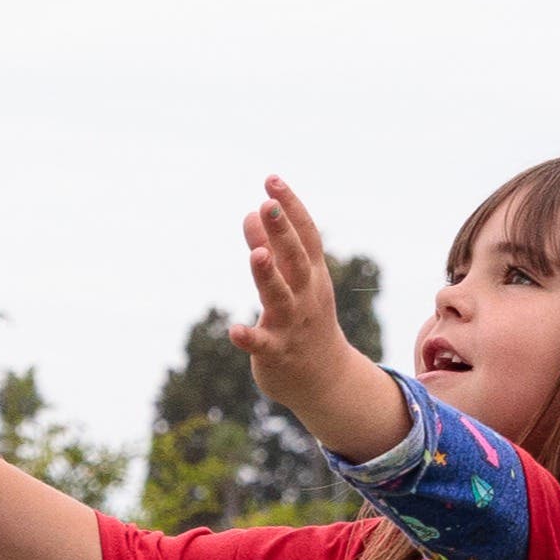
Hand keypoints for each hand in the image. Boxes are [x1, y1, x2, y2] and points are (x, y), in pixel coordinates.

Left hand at [231, 175, 404, 460]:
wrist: (325, 379)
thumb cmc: (304, 320)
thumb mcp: (291, 282)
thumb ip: (270, 248)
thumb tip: (251, 212)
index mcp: (311, 275)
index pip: (305, 235)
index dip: (291, 207)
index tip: (272, 179)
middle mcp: (306, 295)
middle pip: (295, 259)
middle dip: (282, 232)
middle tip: (265, 203)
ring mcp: (293, 324)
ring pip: (281, 296)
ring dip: (268, 275)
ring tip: (256, 254)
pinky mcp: (277, 352)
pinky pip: (263, 344)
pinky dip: (249, 337)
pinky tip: (233, 330)